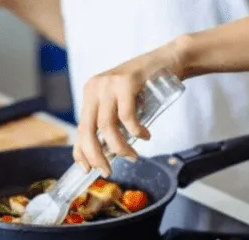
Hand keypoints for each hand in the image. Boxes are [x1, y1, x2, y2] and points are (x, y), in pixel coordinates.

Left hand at [73, 42, 183, 176]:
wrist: (168, 59)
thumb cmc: (146, 86)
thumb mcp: (122, 104)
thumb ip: (112, 122)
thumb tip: (105, 153)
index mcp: (90, 93)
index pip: (79, 128)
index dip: (81, 152)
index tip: (87, 169)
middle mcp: (95, 88)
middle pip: (87, 130)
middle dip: (96, 156)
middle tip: (107, 171)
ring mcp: (109, 83)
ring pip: (106, 126)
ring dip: (120, 147)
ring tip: (133, 155)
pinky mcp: (126, 81)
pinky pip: (126, 116)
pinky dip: (135, 132)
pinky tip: (144, 136)